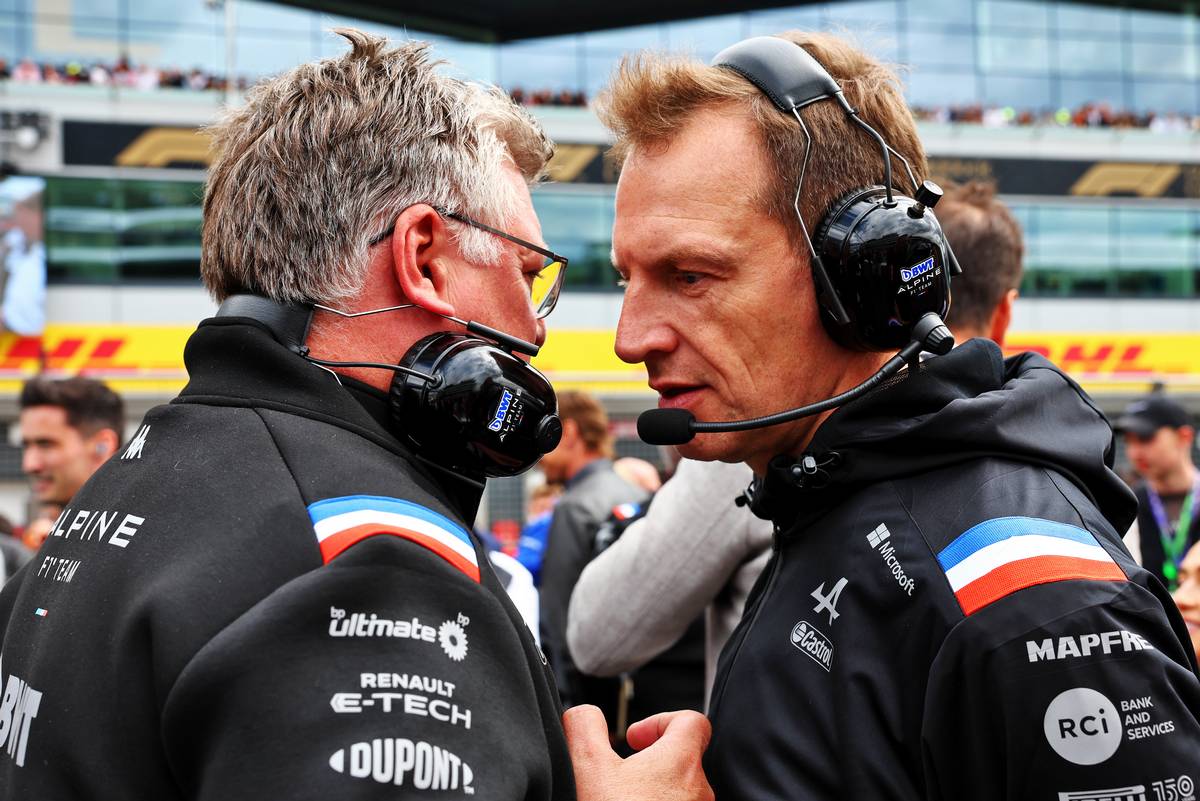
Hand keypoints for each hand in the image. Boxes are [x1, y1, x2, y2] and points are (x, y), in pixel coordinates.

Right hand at [564, 705, 713, 800]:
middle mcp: (699, 791)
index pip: (692, 721)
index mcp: (681, 762)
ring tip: (623, 796)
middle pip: (685, 758)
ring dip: (655, 787)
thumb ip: (585, 727)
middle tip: (624, 771)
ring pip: (682, 790)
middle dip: (653, 760)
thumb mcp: (586, 767)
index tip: (633, 738)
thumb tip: (585, 713)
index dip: (660, 721)